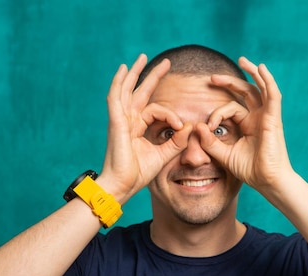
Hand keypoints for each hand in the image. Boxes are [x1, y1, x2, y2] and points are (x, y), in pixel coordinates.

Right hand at [99, 54, 190, 202]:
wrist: (123, 186)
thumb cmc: (137, 174)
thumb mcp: (163, 155)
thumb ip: (176, 141)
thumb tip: (190, 127)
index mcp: (137, 128)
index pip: (155, 110)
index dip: (171, 115)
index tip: (181, 126)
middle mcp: (128, 121)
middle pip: (140, 92)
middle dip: (153, 76)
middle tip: (166, 61)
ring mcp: (120, 120)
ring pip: (127, 90)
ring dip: (135, 73)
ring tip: (142, 57)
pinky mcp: (116, 122)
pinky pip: (116, 98)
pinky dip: (118, 83)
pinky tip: (123, 69)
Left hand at [200, 57, 293, 191]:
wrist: (267, 181)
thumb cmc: (250, 170)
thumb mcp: (224, 154)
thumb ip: (210, 141)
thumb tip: (197, 126)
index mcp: (248, 124)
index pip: (231, 108)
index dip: (216, 114)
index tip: (207, 127)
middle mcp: (258, 117)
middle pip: (245, 92)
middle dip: (229, 82)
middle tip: (211, 77)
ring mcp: (267, 116)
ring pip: (260, 88)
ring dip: (252, 73)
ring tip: (242, 59)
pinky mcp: (273, 118)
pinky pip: (273, 95)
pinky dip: (267, 80)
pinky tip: (261, 69)